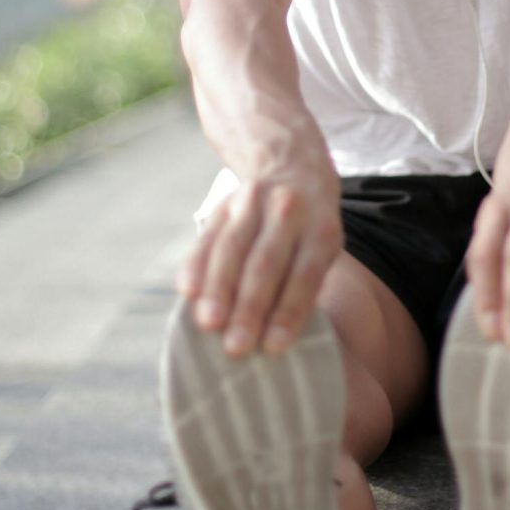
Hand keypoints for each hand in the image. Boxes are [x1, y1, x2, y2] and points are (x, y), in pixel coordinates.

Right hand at [178, 163, 343, 356]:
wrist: (290, 162)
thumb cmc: (309, 226)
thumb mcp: (322, 246)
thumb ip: (305, 284)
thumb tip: (278, 337)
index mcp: (321, 229)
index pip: (305, 275)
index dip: (289, 311)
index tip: (273, 347)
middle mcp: (289, 213)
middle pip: (266, 264)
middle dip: (249, 308)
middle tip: (236, 347)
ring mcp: (254, 204)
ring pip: (233, 249)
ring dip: (219, 289)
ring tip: (208, 324)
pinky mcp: (225, 202)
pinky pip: (207, 236)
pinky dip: (196, 265)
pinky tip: (187, 291)